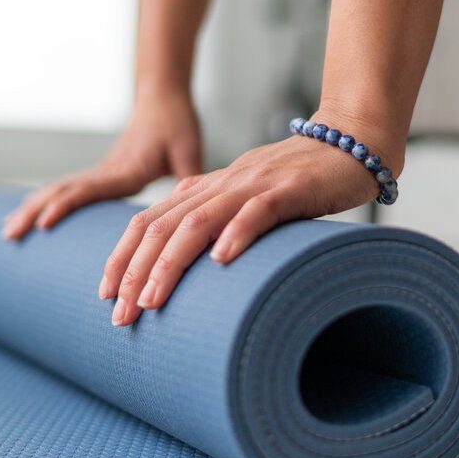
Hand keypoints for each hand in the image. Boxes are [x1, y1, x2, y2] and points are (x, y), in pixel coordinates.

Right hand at [2, 88, 201, 239]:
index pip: (90, 188)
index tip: (45, 222)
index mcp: (126, 169)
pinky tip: (31, 215)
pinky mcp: (100, 173)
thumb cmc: (177, 123)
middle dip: (35, 212)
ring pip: (58, 189)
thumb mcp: (190, 150)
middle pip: (62, 190)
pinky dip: (44, 202)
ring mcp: (100, 172)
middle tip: (9, 235)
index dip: (67, 205)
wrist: (162, 97)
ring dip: (31, 208)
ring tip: (7, 232)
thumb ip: (191, 178)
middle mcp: (106, 171)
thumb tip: (198, 212)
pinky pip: (66, 188)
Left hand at [100, 113, 404, 325]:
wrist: (352, 142)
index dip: (123, 258)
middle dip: (135, 272)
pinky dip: (237, 233)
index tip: (106, 296)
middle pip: (162, 226)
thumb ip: (218, 222)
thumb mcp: (247, 201)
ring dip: (170, 263)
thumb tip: (194, 268)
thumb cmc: (301, 181)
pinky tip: (221, 260)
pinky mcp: (290, 189)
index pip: (148, 222)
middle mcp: (221, 186)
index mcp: (206, 189)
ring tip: (152, 300)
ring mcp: (253, 186)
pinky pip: (258, 211)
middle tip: (120, 314)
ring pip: (199, 222)